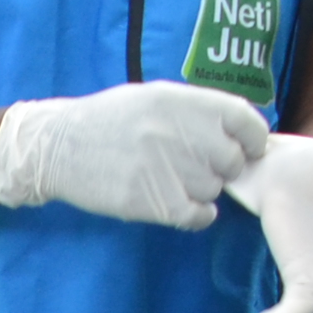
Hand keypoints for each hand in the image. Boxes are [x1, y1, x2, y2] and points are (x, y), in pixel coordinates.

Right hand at [0, 81, 267, 228]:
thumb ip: (197, 111)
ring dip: (202, 191)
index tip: (246, 149)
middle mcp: (184, 134)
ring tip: (174, 183)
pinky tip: (180, 207)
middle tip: (196, 168)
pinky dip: (196, 215)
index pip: (246, 123)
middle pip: (233, 162)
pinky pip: (199, 215)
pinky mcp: (155, 202)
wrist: (59, 147)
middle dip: (221, 168)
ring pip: (214, 189)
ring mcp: (171, 169)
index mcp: (187, 102)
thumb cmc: (108, 119)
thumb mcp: (155, 97)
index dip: (252, 140)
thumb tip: (237, 132)